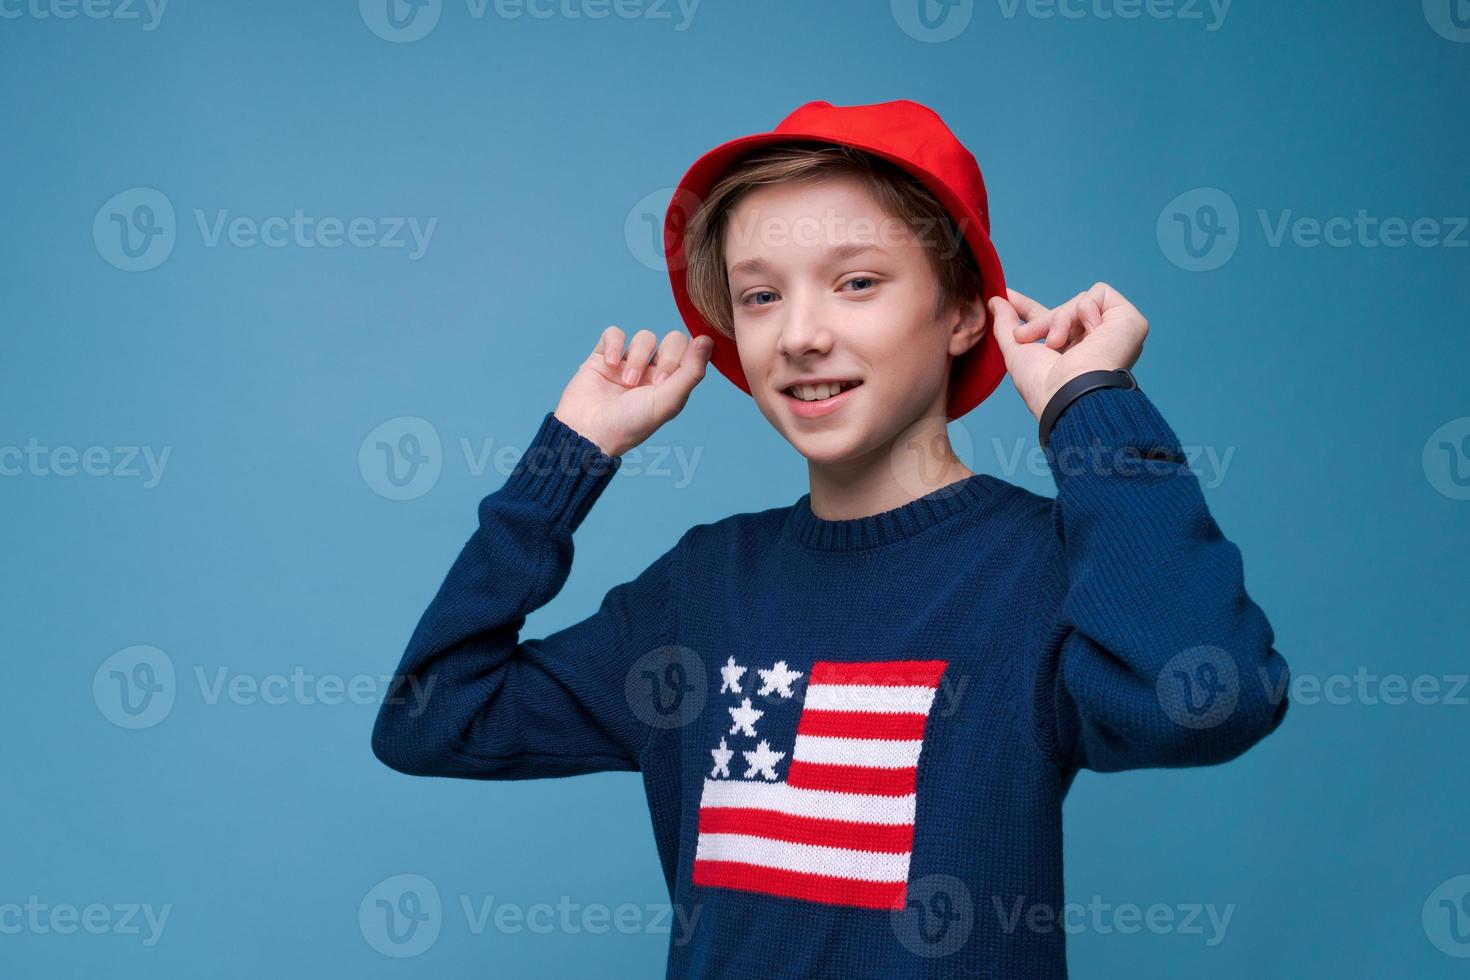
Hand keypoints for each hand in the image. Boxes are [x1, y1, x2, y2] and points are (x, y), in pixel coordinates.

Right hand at [554, 327, 714, 456]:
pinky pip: (614, 333)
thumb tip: (708, 339)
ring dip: (638, 358)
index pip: (691, 352)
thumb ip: (692, 371)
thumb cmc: (630, 424)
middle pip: (672, 340)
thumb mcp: (669, 401)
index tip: (668, 379)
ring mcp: (628, 363)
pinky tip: (610, 364)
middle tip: (654, 382)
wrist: (589, 432)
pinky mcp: (603, 357)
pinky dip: (614, 345)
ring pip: (644, 337)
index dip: (685, 357)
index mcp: (672, 384)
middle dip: (665, 358)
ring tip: (627, 382)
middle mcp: (653, 372)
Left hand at [988, 283, 1147, 419]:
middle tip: (1026, 337)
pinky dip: (1086, 310)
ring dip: (1060, 320)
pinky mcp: (1129, 321)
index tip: (1008, 296)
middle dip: (1041, 321)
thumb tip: (996, 300)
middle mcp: (1096, 345)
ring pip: (1078, 302)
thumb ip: (1005, 325)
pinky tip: (1091, 334)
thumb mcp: (1016, 352)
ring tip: (1057, 343)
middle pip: (1063, 311)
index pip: (1051, 323)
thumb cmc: (1043, 385)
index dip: (1029, 310)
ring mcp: (1113, 333)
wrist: (1070, 392)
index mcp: (1072, 356)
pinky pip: (1100, 294)